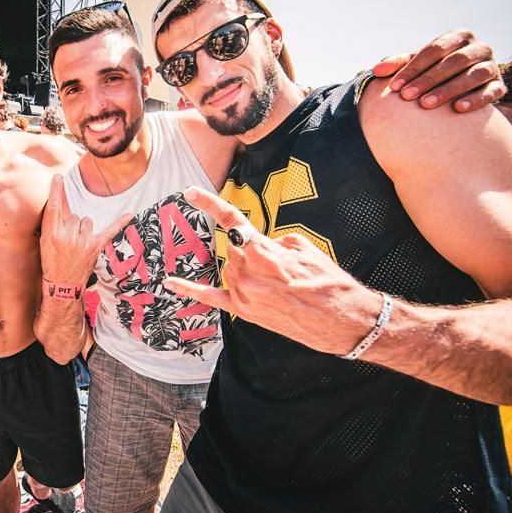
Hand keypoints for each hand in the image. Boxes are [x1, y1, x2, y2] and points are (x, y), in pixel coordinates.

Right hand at [40, 175, 131, 289]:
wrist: (63, 285)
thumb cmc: (52, 261)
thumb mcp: (45, 242)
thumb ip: (52, 223)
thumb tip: (59, 200)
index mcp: (51, 234)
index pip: (54, 207)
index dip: (56, 191)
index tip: (58, 177)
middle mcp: (67, 236)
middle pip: (74, 215)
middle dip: (71, 224)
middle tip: (66, 240)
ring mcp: (83, 242)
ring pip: (86, 220)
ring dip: (83, 229)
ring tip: (77, 244)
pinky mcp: (95, 247)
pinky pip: (109, 231)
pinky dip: (119, 223)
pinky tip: (129, 215)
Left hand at [162, 187, 377, 356]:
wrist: (341, 320)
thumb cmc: (328, 281)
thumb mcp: (303, 247)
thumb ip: (273, 242)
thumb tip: (260, 246)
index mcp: (263, 252)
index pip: (232, 221)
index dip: (209, 203)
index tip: (190, 192)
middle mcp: (247, 273)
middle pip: (233, 248)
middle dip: (250, 248)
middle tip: (278, 264)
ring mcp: (243, 294)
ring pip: (229, 268)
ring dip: (245, 267)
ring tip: (277, 281)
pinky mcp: (244, 311)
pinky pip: (210, 297)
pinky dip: (188, 289)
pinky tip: (170, 282)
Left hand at [371, 29, 504, 112]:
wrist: (462, 89)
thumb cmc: (433, 72)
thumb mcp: (417, 65)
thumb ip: (398, 64)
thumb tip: (375, 70)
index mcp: (458, 37)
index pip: (435, 49)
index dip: (414, 67)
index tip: (395, 86)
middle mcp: (479, 48)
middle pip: (454, 62)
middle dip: (428, 79)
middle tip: (407, 97)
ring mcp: (492, 66)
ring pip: (473, 75)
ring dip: (449, 89)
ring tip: (426, 104)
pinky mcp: (500, 85)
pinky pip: (491, 91)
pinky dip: (476, 100)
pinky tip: (458, 109)